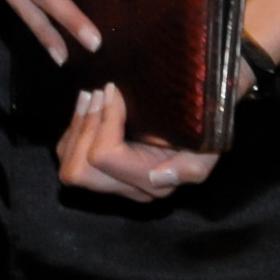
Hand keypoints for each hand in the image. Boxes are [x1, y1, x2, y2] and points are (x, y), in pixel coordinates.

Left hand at [56, 83, 219, 202]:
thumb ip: (191, 167)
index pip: (105, 157)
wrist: (207, 111)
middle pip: (78, 171)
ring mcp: (114, 182)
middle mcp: (131, 189)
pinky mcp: (102, 171)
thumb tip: (158, 177)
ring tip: (91, 95)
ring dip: (77, 128)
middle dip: (83, 128)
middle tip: (97, 92)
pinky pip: (69, 158)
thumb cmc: (206, 120)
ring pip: (69, 167)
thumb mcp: (210, 143)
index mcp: (154, 182)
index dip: (104, 120)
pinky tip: (87, 105)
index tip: (115, 90)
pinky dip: (73, 130)